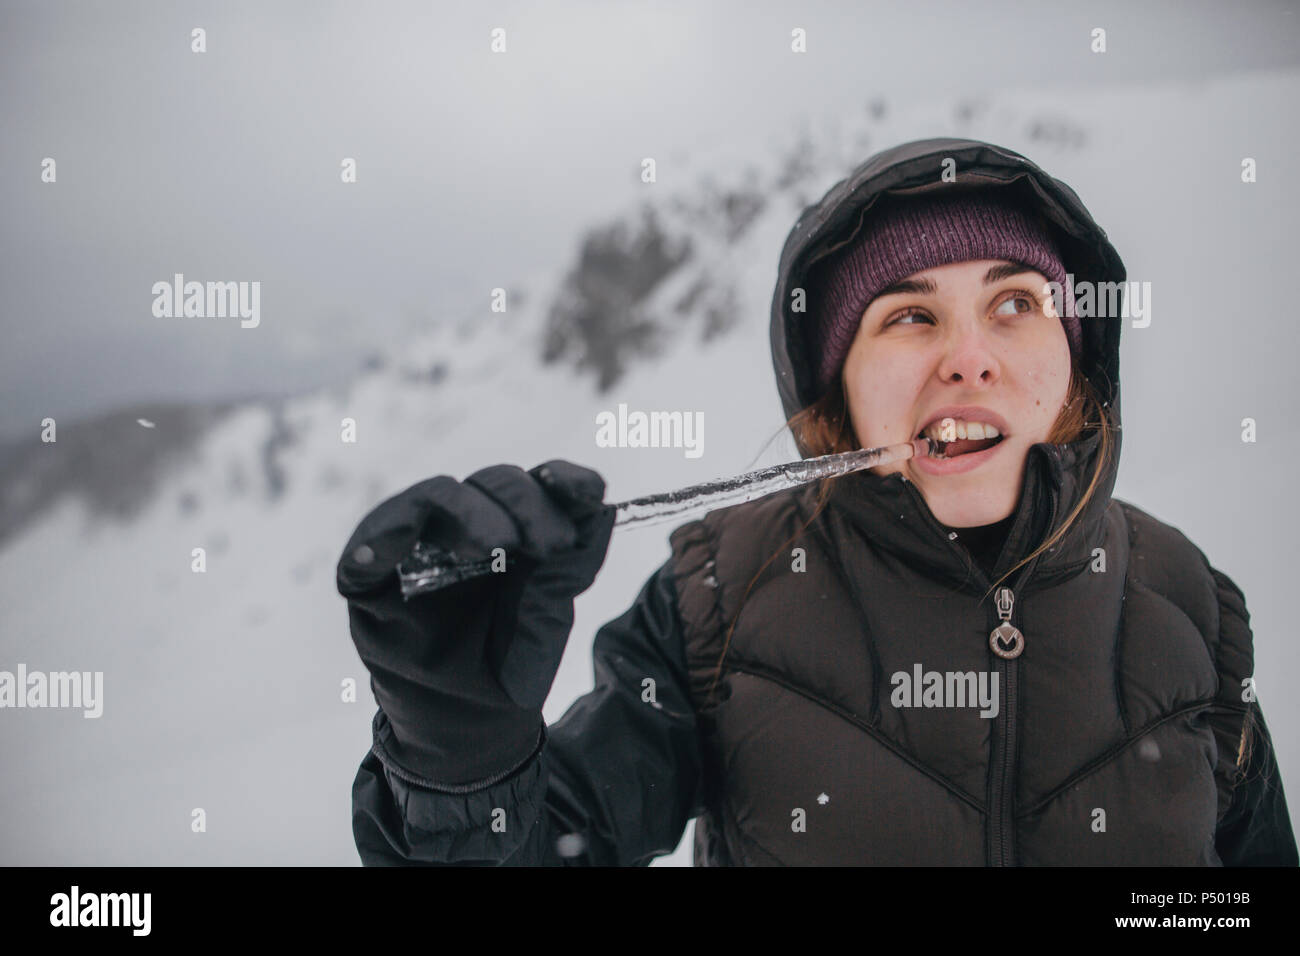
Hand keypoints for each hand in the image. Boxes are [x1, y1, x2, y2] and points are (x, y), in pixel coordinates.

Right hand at [337, 460, 615, 782]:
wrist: (462, 732)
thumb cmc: (504, 671)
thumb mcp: (546, 622)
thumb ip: (569, 569)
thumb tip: (602, 510)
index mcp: (514, 531)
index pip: (538, 485)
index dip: (564, 478)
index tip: (590, 492)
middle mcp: (465, 527)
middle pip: (494, 483)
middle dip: (526, 504)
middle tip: (550, 545)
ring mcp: (416, 543)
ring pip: (439, 496)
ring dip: (473, 512)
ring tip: (499, 544)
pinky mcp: (370, 572)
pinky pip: (372, 540)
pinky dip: (382, 537)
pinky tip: (392, 550)